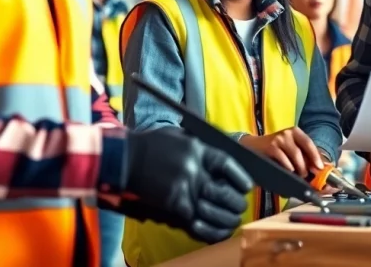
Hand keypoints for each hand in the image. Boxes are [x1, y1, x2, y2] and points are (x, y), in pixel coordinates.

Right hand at [124, 127, 252, 243]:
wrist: (123, 158)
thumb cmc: (150, 145)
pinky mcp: (172, 205)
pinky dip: (208, 231)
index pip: (228, 165)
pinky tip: (215, 232)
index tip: (247, 187)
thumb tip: (220, 165)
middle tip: (239, 208)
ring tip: (232, 222)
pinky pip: (196, 223)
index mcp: (197, 149)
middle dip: (236, 204)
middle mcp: (194, 169)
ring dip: (226, 220)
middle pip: (224, 192)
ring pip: (214, 211)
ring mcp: (183, 188)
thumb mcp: (179, 137)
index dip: (240, 178)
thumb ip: (200, 148)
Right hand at [240, 128, 322, 177]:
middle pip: (303, 150)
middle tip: (307, 175)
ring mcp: (278, 139)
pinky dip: (288, 167)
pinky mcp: (270, 147)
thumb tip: (318, 167)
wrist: (253, 146)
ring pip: (294, 155)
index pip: (309, 143)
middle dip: (307, 165)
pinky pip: (283, 159)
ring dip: (299, 168)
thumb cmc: (275, 149)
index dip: (316, 156)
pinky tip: (289, 172)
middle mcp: (288, 133)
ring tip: (299, 176)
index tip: (320, 168)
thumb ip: (303, 154)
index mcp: (295, 132)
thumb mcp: (289, 147)